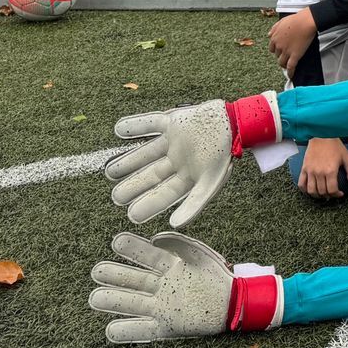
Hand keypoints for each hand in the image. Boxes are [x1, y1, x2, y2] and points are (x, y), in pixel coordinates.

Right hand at [88, 232, 235, 343]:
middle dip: (114, 275)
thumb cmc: (217, 276)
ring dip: (113, 301)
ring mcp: (161, 307)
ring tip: (95, 297)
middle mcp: (161, 286)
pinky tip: (111, 329)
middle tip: (97, 271)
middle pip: (132, 280)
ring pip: (131, 303)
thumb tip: (154, 237)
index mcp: (170, 266)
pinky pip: (141, 331)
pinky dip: (126, 331)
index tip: (117, 241)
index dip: (132, 248)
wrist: (235, 303)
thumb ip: (178, 244)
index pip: (146, 255)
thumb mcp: (199, 255)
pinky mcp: (165, 327)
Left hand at [107, 101, 235, 226]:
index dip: (148, 204)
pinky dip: (134, 126)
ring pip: (146, 153)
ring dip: (128, 161)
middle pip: (151, 175)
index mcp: (188, 176)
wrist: (238, 122)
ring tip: (110, 172)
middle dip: (133, 186)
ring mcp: (174, 142)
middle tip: (116, 197)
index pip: (164, 194)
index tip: (131, 215)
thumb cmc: (225, 155)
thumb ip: (193, 204)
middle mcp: (178, 161)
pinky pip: (150, 124)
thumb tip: (174, 225)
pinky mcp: (173, 122)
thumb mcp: (210, 182)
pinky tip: (118, 130)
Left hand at [268, 10, 316, 72]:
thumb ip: (274, 29)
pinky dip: (290, 72)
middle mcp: (279, 46)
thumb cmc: (296, 20)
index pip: (271, 48)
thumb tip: (269, 34)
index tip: (279, 51)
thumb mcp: (281, 22)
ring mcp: (286, 51)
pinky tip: (291, 75)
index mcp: (274, 38)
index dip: (276, 51)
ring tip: (287, 65)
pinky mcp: (295, 55)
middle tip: (286, 56)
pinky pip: (291, 67)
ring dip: (284, 65)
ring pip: (282, 63)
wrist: (305, 22)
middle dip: (281, 56)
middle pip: (277, 56)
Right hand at [295, 136, 347, 198]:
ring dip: (317, 195)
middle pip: (322, 191)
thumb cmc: (335, 146)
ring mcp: (310, 171)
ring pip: (311, 190)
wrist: (321, 136)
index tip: (340, 193)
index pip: (332, 189)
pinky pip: (301, 183)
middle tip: (332, 194)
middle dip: (328, 195)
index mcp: (330, 171)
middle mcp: (319, 172)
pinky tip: (310, 190)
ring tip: (321, 194)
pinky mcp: (304, 168)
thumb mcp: (347, 157)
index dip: (337, 194)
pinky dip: (304, 190)